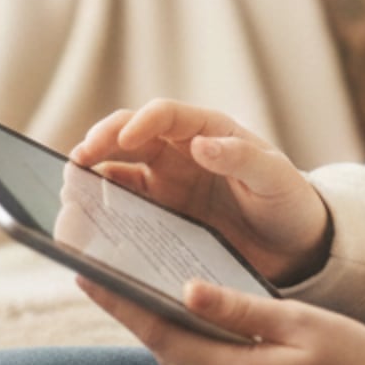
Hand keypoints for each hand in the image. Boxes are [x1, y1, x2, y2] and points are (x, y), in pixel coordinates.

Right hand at [68, 99, 331, 287]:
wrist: (294, 249)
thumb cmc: (289, 203)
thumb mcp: (275, 179)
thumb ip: (242, 158)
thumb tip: (200, 143)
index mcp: (210, 131)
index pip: (166, 116)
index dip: (141, 122)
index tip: (123, 139)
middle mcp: (181, 153)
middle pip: (130, 136)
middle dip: (101, 142)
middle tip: (78, 161)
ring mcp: (167, 184)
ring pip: (119, 169)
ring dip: (93, 175)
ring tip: (70, 190)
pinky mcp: (160, 215)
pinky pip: (124, 206)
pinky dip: (102, 208)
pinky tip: (86, 220)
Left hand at [73, 272, 364, 364]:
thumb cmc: (357, 361)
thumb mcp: (301, 322)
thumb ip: (239, 308)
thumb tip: (185, 290)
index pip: (162, 335)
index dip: (120, 303)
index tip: (83, 274)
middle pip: (168, 357)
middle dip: (139, 318)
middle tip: (108, 276)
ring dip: (168, 341)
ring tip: (145, 299)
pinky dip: (197, 363)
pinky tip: (196, 337)